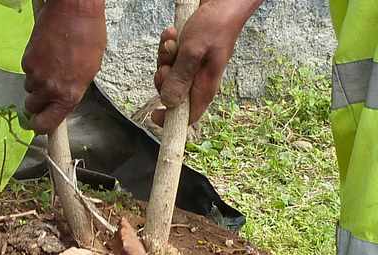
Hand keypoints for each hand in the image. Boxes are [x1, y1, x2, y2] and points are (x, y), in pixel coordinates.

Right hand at [22, 0, 106, 133]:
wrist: (74, 11)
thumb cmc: (89, 36)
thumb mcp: (90, 69)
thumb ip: (74, 88)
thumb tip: (64, 97)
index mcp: (69, 95)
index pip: (46, 124)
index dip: (41, 126)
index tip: (39, 124)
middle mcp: (50, 88)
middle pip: (32, 107)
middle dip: (36, 102)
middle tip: (45, 90)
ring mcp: (36, 74)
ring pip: (29, 87)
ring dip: (36, 82)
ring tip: (50, 65)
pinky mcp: (26, 59)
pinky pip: (27, 70)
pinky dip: (33, 65)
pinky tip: (45, 52)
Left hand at [153, 0, 261, 125]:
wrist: (223, 0)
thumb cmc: (215, 24)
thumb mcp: (193, 51)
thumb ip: (181, 77)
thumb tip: (169, 103)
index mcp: (205, 85)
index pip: (189, 115)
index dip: (171, 120)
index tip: (154, 115)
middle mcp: (198, 78)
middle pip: (171, 93)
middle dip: (163, 78)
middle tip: (167, 63)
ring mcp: (192, 65)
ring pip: (168, 72)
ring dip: (164, 57)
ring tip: (172, 40)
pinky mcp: (186, 53)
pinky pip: (169, 56)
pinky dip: (167, 45)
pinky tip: (172, 33)